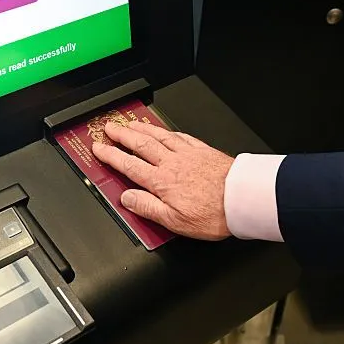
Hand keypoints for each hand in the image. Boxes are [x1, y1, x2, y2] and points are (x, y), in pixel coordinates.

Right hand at [90, 121, 234, 240]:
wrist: (243, 199)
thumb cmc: (213, 213)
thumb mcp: (174, 221)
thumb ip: (147, 207)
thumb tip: (127, 198)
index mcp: (162, 182)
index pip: (129, 165)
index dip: (111, 155)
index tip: (99, 148)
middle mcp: (172, 164)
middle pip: (141, 145)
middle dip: (122, 135)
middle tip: (109, 127)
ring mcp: (188, 154)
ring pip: (159, 136)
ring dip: (141, 128)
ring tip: (130, 123)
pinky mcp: (203, 151)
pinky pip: (180, 136)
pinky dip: (168, 131)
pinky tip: (164, 130)